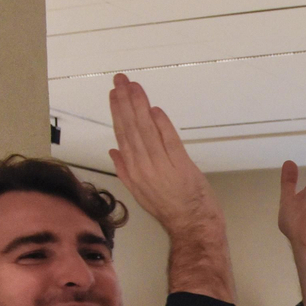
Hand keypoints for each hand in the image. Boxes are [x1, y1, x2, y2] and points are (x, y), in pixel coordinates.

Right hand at [107, 74, 221, 236]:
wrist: (192, 225)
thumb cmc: (169, 208)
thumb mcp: (140, 192)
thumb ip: (125, 170)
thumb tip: (113, 149)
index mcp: (132, 171)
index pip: (122, 135)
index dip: (117, 113)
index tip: (113, 94)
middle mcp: (143, 167)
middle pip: (131, 129)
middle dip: (124, 102)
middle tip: (120, 80)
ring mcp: (162, 167)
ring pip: (146, 131)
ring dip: (139, 106)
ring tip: (133, 87)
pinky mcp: (181, 167)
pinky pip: (169, 141)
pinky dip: (162, 124)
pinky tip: (154, 109)